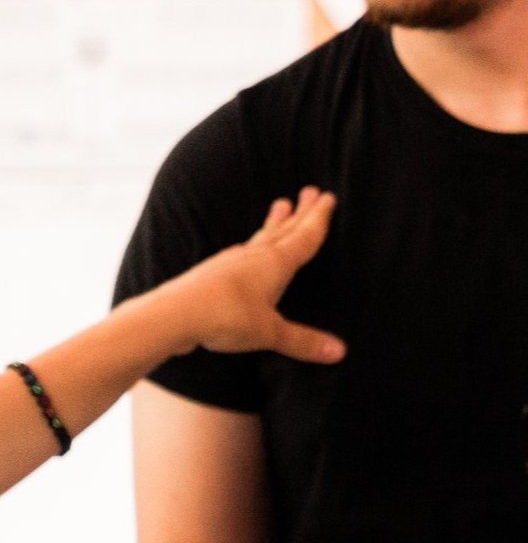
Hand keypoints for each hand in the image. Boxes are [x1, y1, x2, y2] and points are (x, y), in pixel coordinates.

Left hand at [153, 188, 345, 362]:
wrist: (172, 314)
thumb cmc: (225, 317)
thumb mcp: (270, 332)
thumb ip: (304, 341)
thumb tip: (340, 352)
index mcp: (275, 264)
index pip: (304, 237)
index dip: (318, 219)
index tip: (328, 197)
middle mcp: (255, 256)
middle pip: (284, 229)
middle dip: (301, 212)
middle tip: (311, 190)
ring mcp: (232, 262)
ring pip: (262, 237)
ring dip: (276, 223)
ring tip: (281, 206)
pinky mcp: (215, 273)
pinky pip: (244, 252)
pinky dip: (255, 244)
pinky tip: (250, 249)